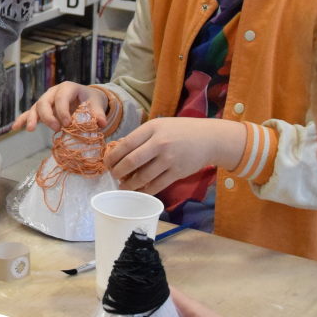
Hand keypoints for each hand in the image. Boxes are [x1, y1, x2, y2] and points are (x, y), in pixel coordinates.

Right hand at [10, 81, 109, 133]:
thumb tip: (102, 123)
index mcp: (68, 88)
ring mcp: (46, 100)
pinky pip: (30, 113)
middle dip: (48, 116)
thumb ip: (98, 113)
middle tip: (56, 129)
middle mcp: (54, 92)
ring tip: (30, 129)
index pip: (62, 98)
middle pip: (45, 102)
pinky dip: (23, 119)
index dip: (63, 111)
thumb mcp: (96, 103)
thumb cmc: (90, 100)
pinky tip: (15, 127)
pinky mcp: (42, 109)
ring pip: (36, 107)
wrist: (86, 98)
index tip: (68, 124)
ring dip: (32, 118)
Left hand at [104, 117, 244, 194]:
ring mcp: (170, 159)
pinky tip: (139, 191)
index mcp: (152, 128)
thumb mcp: (160, 125)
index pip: (126, 144)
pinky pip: (156, 185)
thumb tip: (119, 150)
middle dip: (118, 171)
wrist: (209, 138)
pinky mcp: (177, 172)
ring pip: (143, 177)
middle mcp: (160, 143)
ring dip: (130, 184)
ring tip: (124, 186)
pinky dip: (145, 190)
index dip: (112, 156)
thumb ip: (142, 137)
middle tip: (114, 175)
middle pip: (131, 161)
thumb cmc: (180, 131)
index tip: (107, 163)